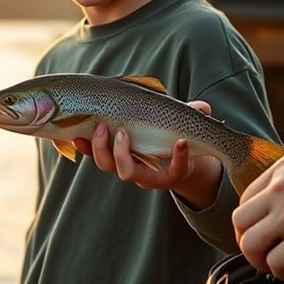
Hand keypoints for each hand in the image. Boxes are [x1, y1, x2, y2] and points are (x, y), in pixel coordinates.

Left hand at [74, 101, 223, 208]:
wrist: (165, 158)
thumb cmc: (179, 140)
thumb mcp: (192, 131)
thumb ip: (198, 118)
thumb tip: (203, 108)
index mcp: (170, 171)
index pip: (176, 169)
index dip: (179, 158)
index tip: (182, 142)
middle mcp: (145, 174)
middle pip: (128, 173)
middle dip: (122, 154)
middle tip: (122, 132)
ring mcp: (126, 166)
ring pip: (107, 166)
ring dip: (100, 148)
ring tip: (101, 128)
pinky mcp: (110, 157)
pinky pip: (95, 155)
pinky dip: (86, 146)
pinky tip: (79, 135)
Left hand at [232, 148, 283, 280]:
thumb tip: (283, 207)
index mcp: (282, 170)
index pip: (247, 199)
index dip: (249, 221)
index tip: (258, 232)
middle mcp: (280, 189)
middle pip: (240, 221)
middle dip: (245, 241)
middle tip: (259, 252)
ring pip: (250, 242)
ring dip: (257, 259)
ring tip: (271, 264)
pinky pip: (275, 260)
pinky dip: (278, 270)